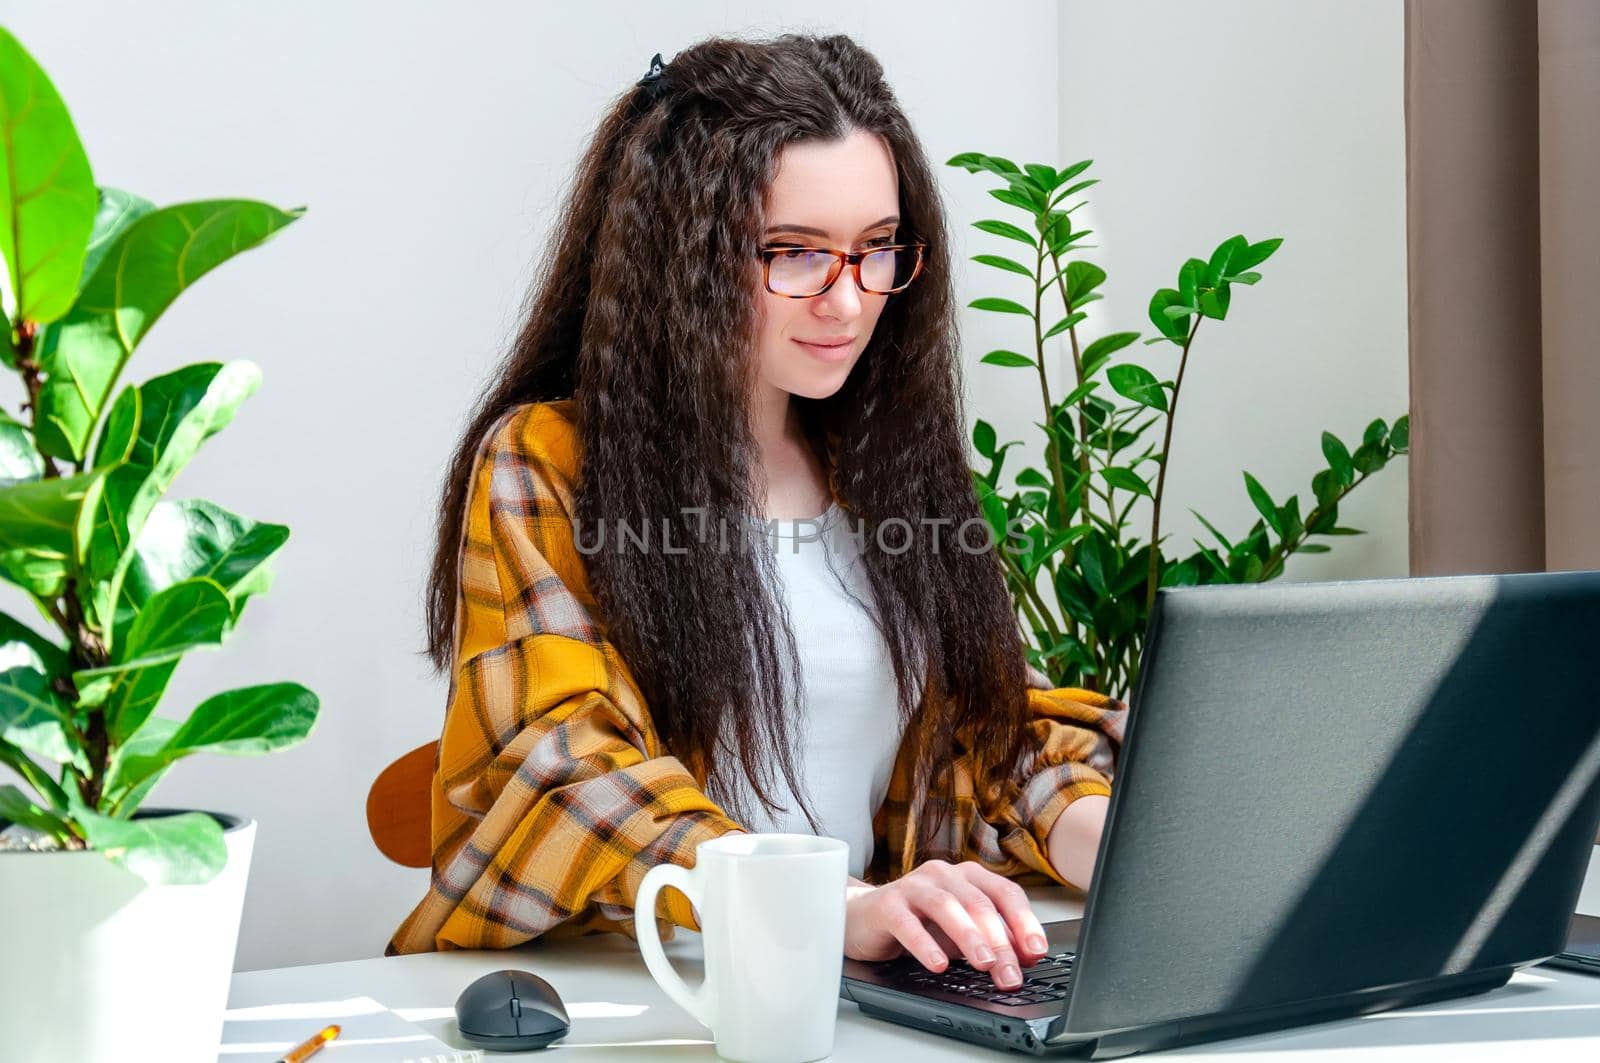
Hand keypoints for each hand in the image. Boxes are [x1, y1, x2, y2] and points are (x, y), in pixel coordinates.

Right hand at [843, 861, 1049, 989]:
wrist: (863, 919)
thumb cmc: (918, 923)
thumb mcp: (961, 934)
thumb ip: (993, 940)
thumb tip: (1027, 957)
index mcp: (968, 877)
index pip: (1005, 893)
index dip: (1024, 922)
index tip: (1036, 952)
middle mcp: (944, 875)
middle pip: (979, 903)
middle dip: (1000, 941)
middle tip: (1010, 974)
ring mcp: (914, 886)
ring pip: (946, 906)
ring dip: (969, 937)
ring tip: (984, 964)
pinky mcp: (887, 904)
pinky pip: (908, 922)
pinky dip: (924, 944)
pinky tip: (938, 964)